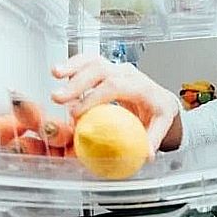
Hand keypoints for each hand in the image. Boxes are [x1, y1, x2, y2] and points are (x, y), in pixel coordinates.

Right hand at [51, 54, 179, 157]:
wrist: (160, 98)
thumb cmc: (158, 112)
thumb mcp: (161, 125)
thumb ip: (152, 139)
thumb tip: (146, 155)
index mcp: (142, 87)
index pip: (116, 87)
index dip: (94, 98)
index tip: (77, 113)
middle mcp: (129, 74)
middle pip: (101, 70)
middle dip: (77, 83)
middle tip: (58, 98)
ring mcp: (117, 68)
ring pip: (93, 61)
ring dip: (72, 67)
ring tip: (54, 75)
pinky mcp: (107, 67)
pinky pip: (89, 61)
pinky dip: (73, 64)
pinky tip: (59, 72)